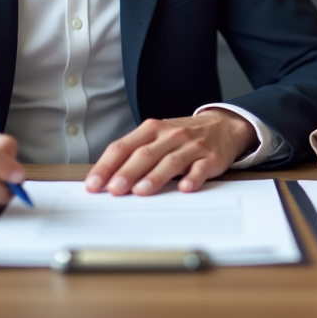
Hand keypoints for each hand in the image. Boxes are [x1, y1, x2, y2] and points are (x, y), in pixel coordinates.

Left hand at [84, 109, 257, 195]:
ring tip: (140, 191)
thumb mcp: (158, 137)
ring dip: (154, 177)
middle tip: (113, 189)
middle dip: (127, 172)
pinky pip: (201, 169)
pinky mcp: (211, 158)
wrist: (223, 125)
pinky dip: (193, 179)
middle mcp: (171, 135)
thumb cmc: (182, 137)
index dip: (106, 166)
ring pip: (170, 161)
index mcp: (152, 129)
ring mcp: (192, 146)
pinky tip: (185, 188)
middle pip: (145, 154)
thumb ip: (135, 154)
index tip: (94, 184)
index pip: (123, 146)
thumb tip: (107, 180)